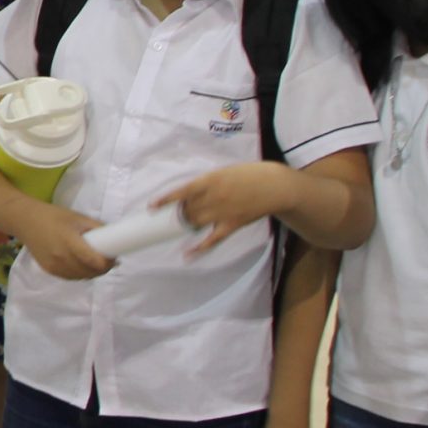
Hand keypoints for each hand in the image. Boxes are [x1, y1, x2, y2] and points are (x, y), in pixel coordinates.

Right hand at [25, 208, 116, 281]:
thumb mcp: (77, 217)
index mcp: (69, 242)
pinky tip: (83, 266)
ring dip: (92, 273)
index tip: (114, 257)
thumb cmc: (53, 216)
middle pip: (90, 272)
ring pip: (81, 277)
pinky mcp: (49, 270)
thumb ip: (96, 227)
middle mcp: (61, 257)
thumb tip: (115, 237)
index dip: (108, 263)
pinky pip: (71, 277)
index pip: (94, 261)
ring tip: (97, 264)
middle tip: (109, 260)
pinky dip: (80, 274)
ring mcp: (54, 266)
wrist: (25, 221)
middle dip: (103, 269)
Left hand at [158, 163, 288, 254]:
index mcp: (210, 180)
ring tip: (183, 225)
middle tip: (175, 215)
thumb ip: (206, 182)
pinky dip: (200, 248)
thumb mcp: (223, 172)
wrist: (274, 186)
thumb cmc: (248, 176)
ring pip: (195, 223)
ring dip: (187, 225)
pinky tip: (188, 255)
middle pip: (187, 210)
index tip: (152, 206)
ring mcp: (222, 212)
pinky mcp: (232, 224)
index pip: (182, 191)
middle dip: (179, 214)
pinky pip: (213, 239)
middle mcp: (213, 197)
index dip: (166, 200)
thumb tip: (189, 193)